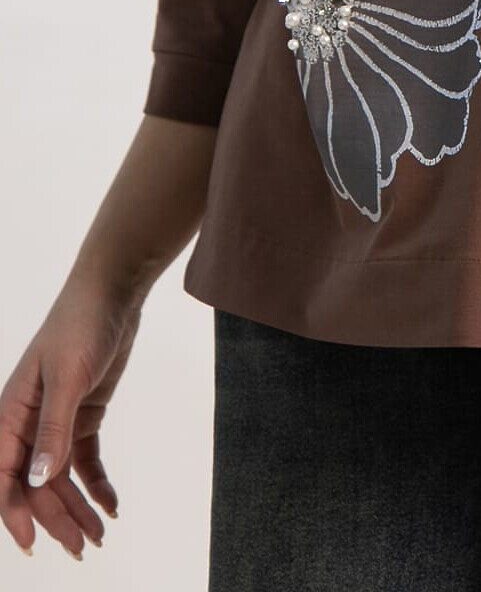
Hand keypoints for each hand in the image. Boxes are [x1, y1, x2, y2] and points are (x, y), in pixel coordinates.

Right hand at [0, 272, 142, 560]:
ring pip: (60, 478)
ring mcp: (56, 420)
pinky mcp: (83, 414)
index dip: (14, 513)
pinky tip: (111, 505)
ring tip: (99, 535)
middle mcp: (28, 423)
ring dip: (77, 507)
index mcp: (11, 414)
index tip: (33, 544)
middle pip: (36, 484)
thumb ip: (53, 430)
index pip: (4, 476)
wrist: (112, 291)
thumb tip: (38, 481)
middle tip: (83, 548)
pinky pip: (84, 460)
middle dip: (56, 518)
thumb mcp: (67, 377)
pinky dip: (96, 484)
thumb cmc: (80, 325)